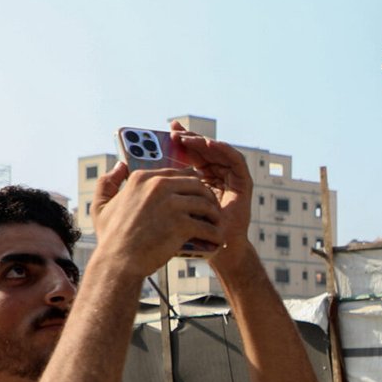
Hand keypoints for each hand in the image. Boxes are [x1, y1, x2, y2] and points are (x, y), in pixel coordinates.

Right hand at [87, 159, 222, 278]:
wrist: (118, 263)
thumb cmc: (111, 238)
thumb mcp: (101, 206)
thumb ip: (107, 182)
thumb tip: (119, 165)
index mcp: (142, 178)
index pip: (177, 173)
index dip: (190, 184)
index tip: (195, 195)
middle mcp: (157, 185)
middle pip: (196, 184)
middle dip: (207, 197)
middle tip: (211, 210)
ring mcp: (171, 204)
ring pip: (206, 202)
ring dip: (214, 214)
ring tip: (215, 224)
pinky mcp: (181, 224)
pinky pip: (208, 225)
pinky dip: (215, 234)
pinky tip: (216, 240)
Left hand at [173, 130, 254, 256]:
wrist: (216, 250)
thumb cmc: (194, 230)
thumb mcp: (174, 204)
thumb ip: (162, 186)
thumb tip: (137, 167)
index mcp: (201, 179)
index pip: (191, 155)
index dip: (182, 142)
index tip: (168, 131)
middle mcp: (217, 176)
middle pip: (204, 150)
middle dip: (190, 138)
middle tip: (174, 132)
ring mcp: (231, 179)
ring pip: (218, 152)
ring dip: (203, 142)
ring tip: (188, 138)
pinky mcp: (243, 183)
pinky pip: (235, 160)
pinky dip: (223, 150)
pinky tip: (209, 144)